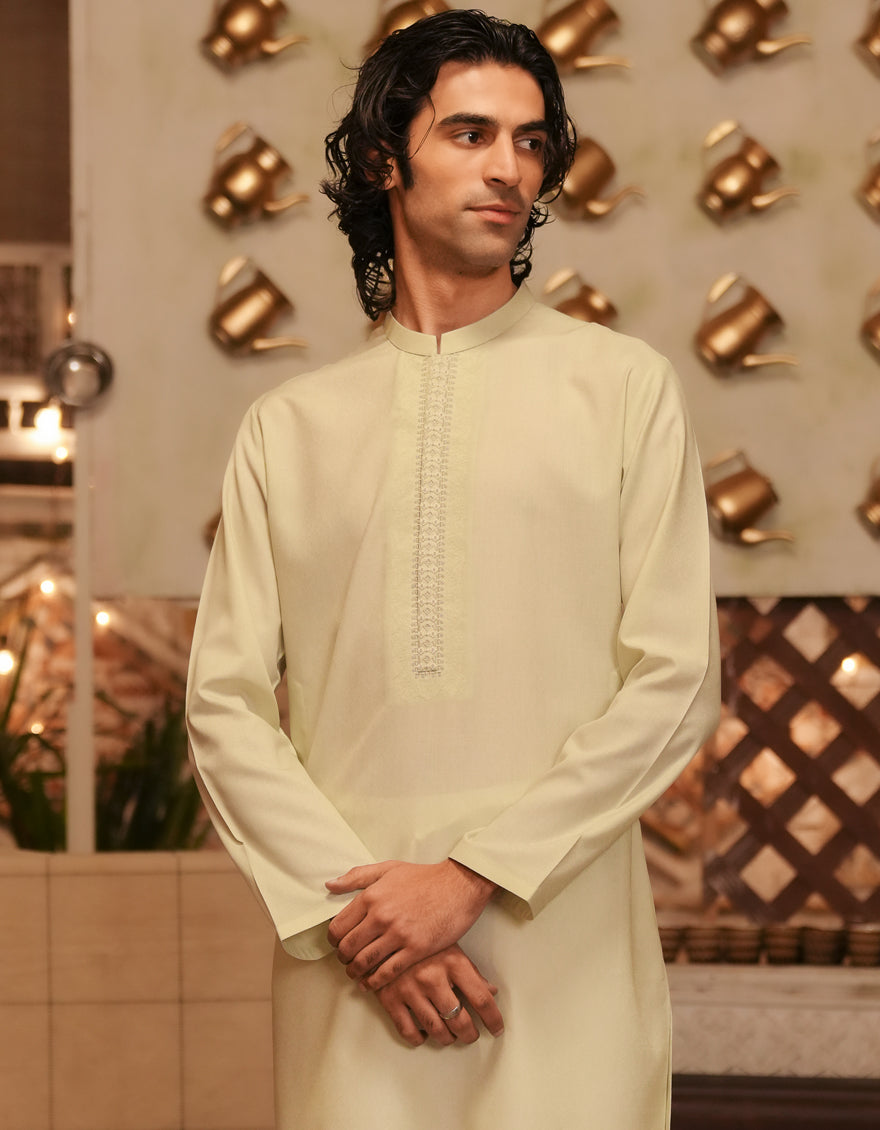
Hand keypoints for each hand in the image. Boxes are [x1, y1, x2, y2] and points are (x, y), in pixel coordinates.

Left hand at [326, 859, 496, 988]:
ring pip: (365, 962)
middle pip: (348, 948)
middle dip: (343, 959)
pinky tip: (372, 984)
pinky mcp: (416, 949)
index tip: (337, 945)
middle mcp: (381, 916)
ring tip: (356, 974)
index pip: (338, 927)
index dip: (333, 940)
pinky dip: (375, 982)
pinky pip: (387, 972)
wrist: (459, 884)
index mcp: (371, 896)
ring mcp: (398, 934)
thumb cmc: (424, 877)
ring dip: (356, 973)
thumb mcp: (389, 868)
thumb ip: (357, 876)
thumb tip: (330, 885)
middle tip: (346, 961)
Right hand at [375, 944, 503, 1047]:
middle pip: (460, 1021)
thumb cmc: (421, 940)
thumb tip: (491, 991)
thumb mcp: (450, 948)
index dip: (493, 1019)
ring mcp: (410, 989)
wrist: (383, 931)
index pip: (481, 998)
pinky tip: (424, 1033)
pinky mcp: (390, 998)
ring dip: (446, 1038)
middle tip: (471, 1035)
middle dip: (469, 1034)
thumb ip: (471, 972)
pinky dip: (419, 1038)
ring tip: (450, 1035)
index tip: (497, 1028)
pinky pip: (408, 1030)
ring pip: (436, 1030)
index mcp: (452, 962)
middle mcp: (432, 977)